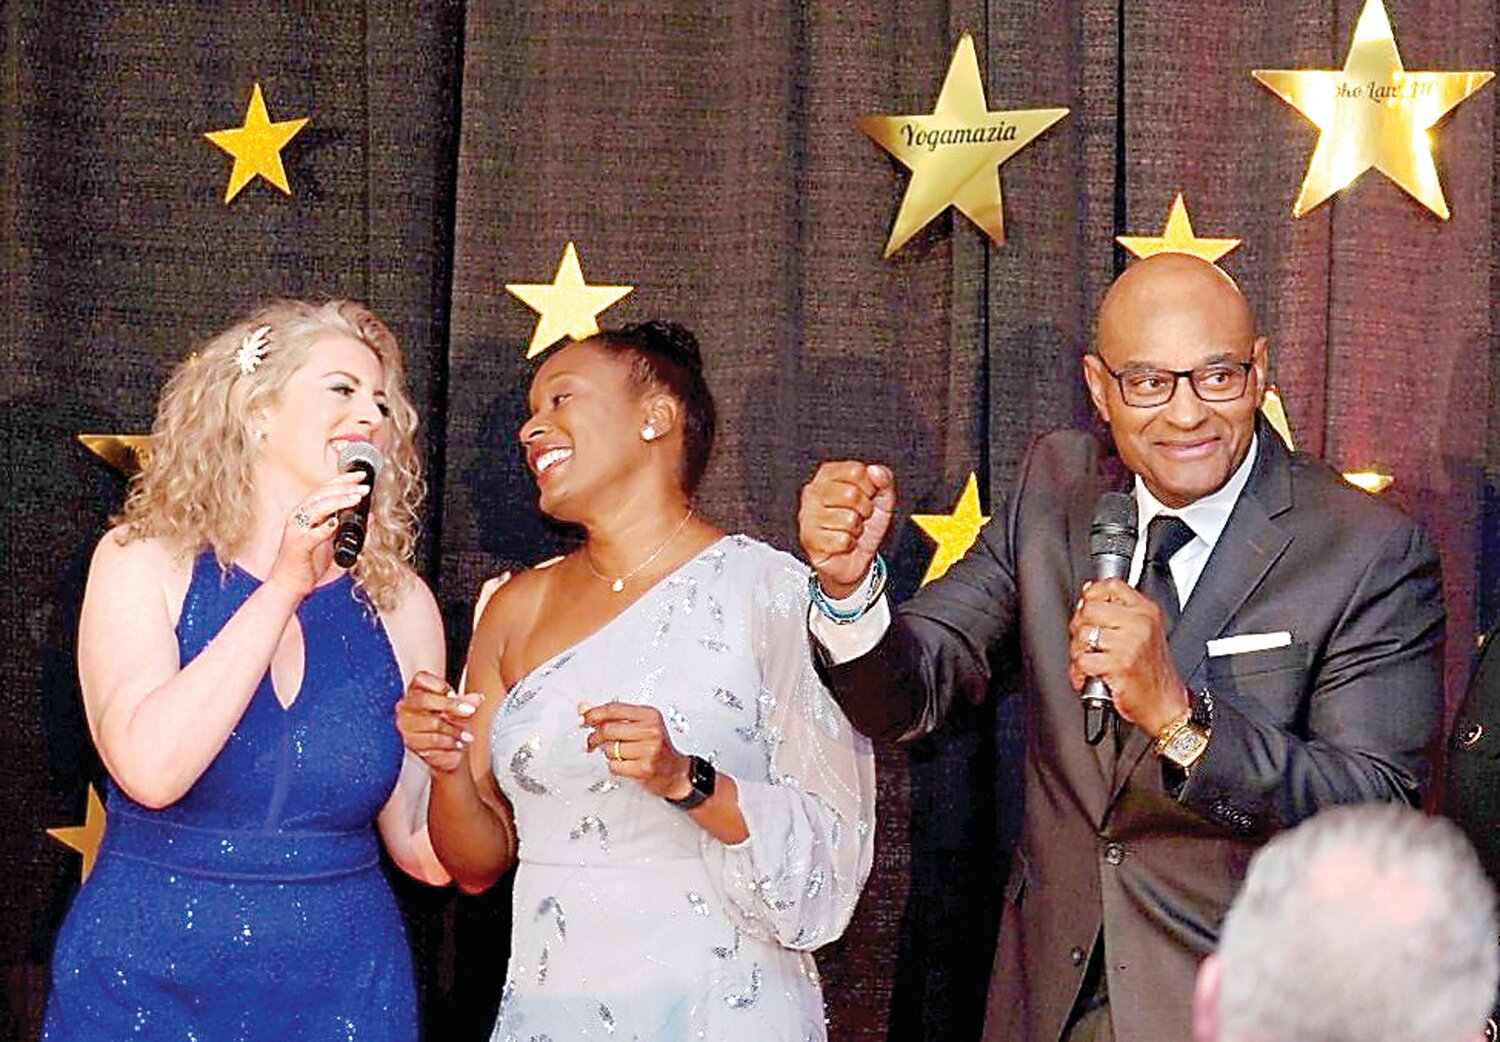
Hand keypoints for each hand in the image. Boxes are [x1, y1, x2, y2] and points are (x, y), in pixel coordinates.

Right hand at [266, 471, 370, 597]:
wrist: (288, 584)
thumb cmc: (307, 562)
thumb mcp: (333, 542)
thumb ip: (348, 528)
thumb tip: (370, 516)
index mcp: (306, 513)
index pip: (325, 489)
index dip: (342, 480)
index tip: (361, 476)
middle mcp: (299, 517)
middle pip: (321, 494)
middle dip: (344, 487)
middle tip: (363, 486)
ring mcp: (296, 531)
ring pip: (317, 508)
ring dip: (338, 501)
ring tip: (356, 498)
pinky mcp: (297, 546)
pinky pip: (311, 535)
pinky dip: (323, 528)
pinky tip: (335, 523)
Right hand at [395, 670, 482, 773]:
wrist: (442, 752)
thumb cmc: (447, 725)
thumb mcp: (459, 710)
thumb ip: (467, 702)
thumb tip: (477, 699)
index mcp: (415, 692)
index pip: (420, 679)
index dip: (439, 685)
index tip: (454, 694)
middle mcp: (405, 708)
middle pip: (423, 700)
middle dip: (451, 705)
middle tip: (470, 711)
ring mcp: (405, 727)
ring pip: (432, 723)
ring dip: (455, 730)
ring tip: (467, 736)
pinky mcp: (409, 745)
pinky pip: (432, 743)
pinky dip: (449, 745)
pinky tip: (457, 745)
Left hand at [580, 701, 692, 800]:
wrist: (676, 772)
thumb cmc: (656, 747)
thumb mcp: (638, 725)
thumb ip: (611, 716)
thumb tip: (583, 707)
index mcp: (650, 715)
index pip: (614, 709)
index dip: (593, 714)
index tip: (582, 719)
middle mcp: (651, 730)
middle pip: (608, 729)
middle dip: (595, 737)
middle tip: (592, 742)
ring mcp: (649, 750)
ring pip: (609, 749)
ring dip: (607, 753)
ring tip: (619, 754)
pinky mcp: (644, 769)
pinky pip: (614, 766)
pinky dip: (614, 766)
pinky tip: (624, 764)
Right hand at [798, 461, 896, 597]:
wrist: (854, 559)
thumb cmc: (862, 525)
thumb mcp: (881, 499)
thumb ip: (884, 479)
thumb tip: (875, 470)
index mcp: (828, 475)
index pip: (855, 471)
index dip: (870, 487)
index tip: (867, 497)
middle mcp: (813, 492)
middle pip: (851, 494)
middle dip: (864, 510)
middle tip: (859, 517)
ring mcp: (808, 516)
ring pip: (848, 519)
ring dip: (856, 529)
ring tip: (850, 530)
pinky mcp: (809, 539)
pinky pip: (841, 540)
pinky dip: (849, 544)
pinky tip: (842, 543)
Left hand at [1067, 578, 1189, 735]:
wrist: (1165, 704)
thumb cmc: (1152, 672)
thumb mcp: (1145, 632)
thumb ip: (1118, 610)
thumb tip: (1089, 590)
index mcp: (1146, 612)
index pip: (1111, 585)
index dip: (1092, 594)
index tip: (1087, 606)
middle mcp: (1139, 624)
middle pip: (1090, 608)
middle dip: (1080, 627)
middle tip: (1087, 643)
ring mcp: (1129, 643)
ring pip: (1082, 634)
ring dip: (1078, 652)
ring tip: (1091, 661)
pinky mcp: (1118, 664)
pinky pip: (1082, 660)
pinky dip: (1079, 672)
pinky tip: (1090, 676)